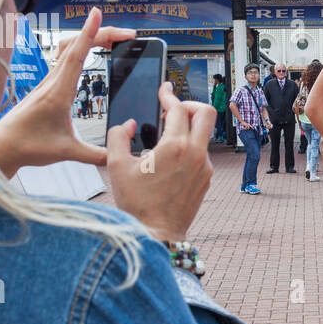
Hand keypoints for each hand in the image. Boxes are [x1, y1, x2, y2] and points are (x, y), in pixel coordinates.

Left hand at [0, 7, 134, 175]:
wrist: (2, 148)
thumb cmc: (27, 146)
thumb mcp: (66, 152)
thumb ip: (96, 154)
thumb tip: (118, 154)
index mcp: (58, 93)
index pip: (75, 55)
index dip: (89, 33)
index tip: (98, 14)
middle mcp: (52, 83)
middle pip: (76, 46)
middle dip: (102, 33)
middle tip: (127, 33)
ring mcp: (48, 82)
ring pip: (68, 49)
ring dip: (90, 38)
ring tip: (112, 38)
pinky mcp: (47, 87)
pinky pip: (64, 59)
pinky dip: (80, 48)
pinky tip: (89, 53)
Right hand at [108, 81, 214, 243]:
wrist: (156, 233)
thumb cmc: (136, 204)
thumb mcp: (115, 166)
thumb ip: (118, 137)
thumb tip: (127, 125)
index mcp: (176, 147)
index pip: (179, 108)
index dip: (169, 95)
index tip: (164, 90)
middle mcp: (196, 155)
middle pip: (206, 113)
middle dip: (190, 105)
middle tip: (173, 109)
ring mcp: (205, 168)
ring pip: (204, 135)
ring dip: (187, 129)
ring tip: (165, 138)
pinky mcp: (206, 179)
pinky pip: (202, 154)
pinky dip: (189, 148)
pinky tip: (170, 159)